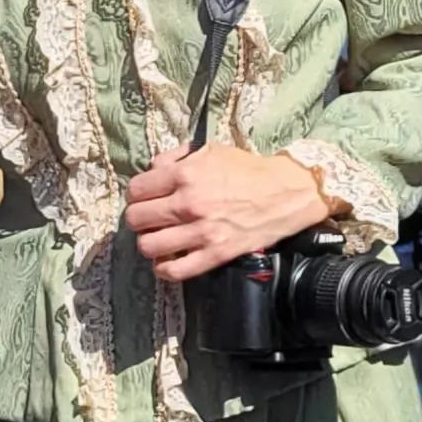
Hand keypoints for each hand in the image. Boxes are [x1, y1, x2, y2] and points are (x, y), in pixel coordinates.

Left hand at [125, 145, 332, 283]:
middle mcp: (188, 204)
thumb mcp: (210, 150)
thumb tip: (151, 169)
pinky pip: (175, 271)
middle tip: (148, 218)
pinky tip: (166, 260)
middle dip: (138, 218)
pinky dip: (163, 268)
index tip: (143, 197)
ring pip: (149, 246)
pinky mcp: (215, 254)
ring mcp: (201, 232)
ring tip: (157, 238)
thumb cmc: (247, 169)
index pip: (136, 190)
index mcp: (185, 175)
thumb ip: (175, 156)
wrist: (285, 193)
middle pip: (136, 219)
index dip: (136, 194)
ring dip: (148, 242)